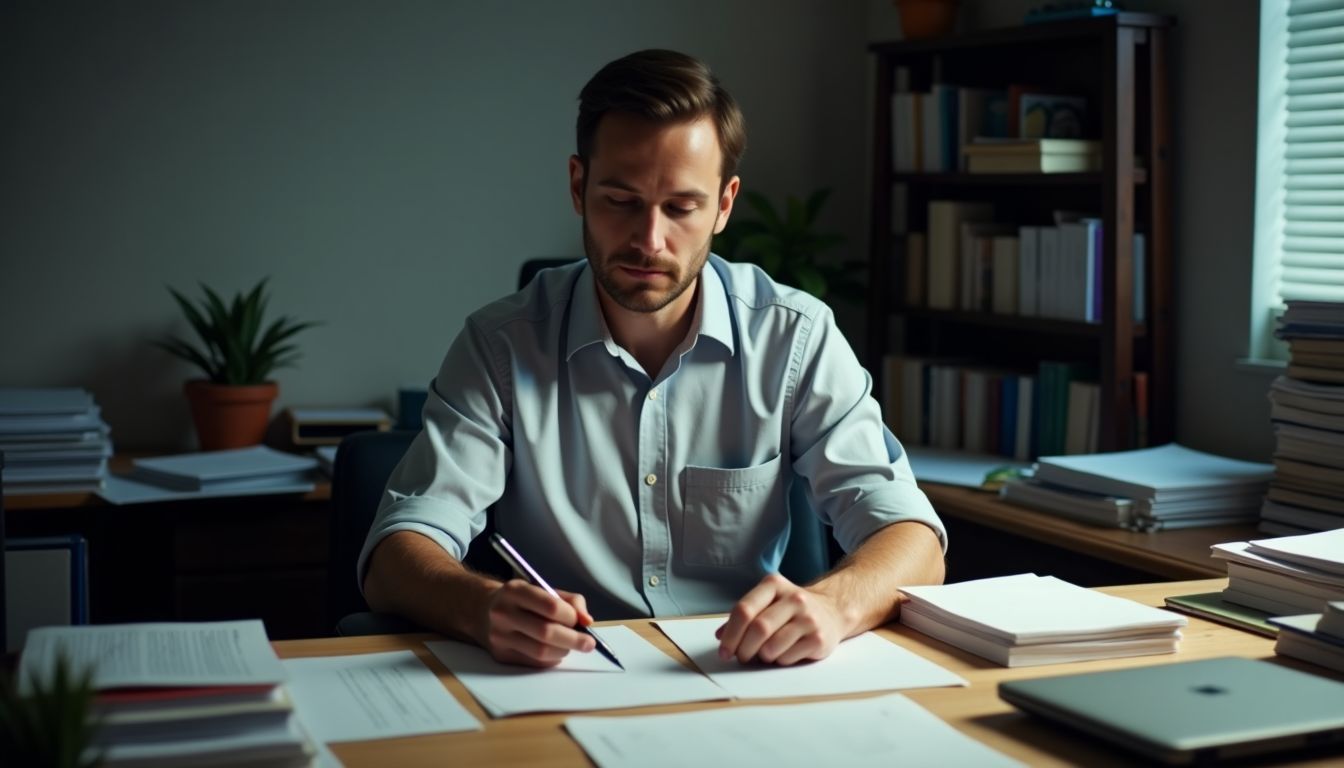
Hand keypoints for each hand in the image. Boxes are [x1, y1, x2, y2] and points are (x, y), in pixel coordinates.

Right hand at [482, 580, 595, 666]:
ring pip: (541, 651)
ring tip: (570, 646)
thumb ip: (570, 601)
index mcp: (515, 591)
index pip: (550, 606)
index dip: (571, 616)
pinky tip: (555, 651)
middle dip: (573, 640)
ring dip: (563, 651)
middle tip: (589, 644)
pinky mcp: (500, 655)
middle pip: (546, 632)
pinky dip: (551, 659)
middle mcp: (503, 613)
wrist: (483, 610)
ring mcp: (499, 636)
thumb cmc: (522, 600)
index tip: (580, 621)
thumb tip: (587, 621)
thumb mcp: (544, 590)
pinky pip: (534, 662)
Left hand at [714, 573, 847, 665]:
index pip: (744, 609)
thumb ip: (743, 617)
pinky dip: (779, 660)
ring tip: (764, 653)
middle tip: (741, 657)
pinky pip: (788, 657)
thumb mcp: (767, 604)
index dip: (730, 634)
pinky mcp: (819, 638)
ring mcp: (808, 618)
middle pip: (758, 629)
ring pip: (772, 646)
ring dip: (762, 656)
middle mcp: (794, 598)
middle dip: (744, 649)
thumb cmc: (790, 610)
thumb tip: (720, 636)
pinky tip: (784, 653)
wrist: (831, 611)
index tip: (724, 651)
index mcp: (774, 585)